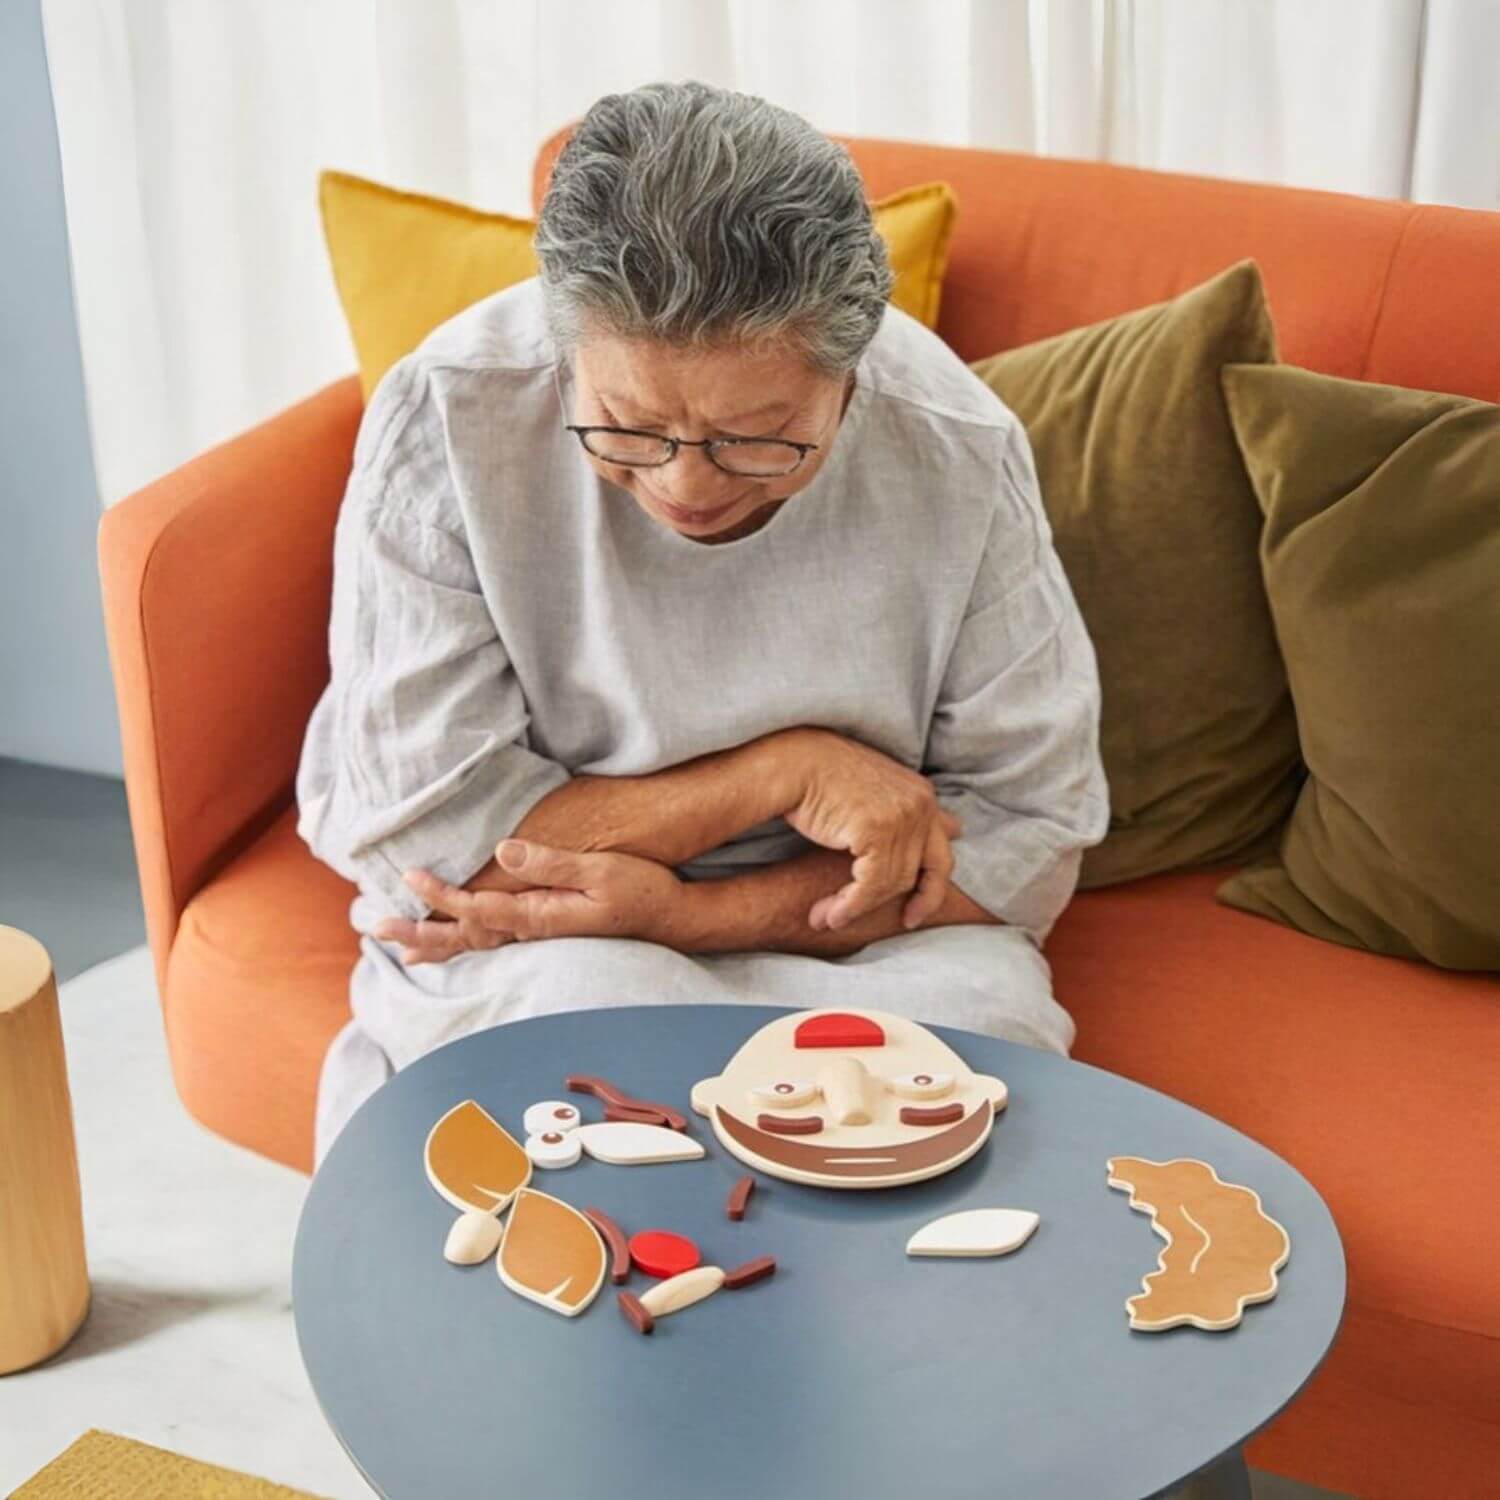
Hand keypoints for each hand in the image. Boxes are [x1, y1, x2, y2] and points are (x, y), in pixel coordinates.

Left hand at [372, 840, 684, 963]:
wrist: (670, 917)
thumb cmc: (640, 889)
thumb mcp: (600, 869)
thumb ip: (550, 863)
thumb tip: (501, 852)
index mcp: (541, 916)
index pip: (477, 909)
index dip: (440, 895)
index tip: (408, 877)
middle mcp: (533, 931)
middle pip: (465, 937)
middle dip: (419, 933)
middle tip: (375, 927)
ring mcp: (540, 935)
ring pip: (476, 944)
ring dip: (434, 941)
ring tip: (397, 942)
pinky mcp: (547, 931)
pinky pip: (493, 941)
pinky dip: (463, 941)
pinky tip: (450, 940)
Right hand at [777, 728, 962, 932]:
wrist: (794, 763)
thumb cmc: (826, 781)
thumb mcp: (876, 796)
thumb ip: (907, 817)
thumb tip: (955, 830)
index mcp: (923, 795)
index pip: (941, 854)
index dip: (931, 890)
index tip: (912, 915)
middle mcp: (921, 804)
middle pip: (920, 873)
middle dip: (899, 905)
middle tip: (873, 928)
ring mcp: (902, 816)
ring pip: (891, 883)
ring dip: (858, 908)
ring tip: (829, 917)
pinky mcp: (877, 829)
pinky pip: (870, 884)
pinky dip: (849, 905)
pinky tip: (830, 914)